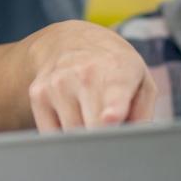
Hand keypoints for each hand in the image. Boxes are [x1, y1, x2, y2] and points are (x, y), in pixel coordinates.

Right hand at [25, 20, 156, 130]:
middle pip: (93, 127)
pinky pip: (51, 134)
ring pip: (72, 135)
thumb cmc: (113, 68)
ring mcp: (57, 84)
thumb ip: (143, 112)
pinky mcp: (37, 95)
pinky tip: (71, 116)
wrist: (69, 41)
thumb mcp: (140, 81)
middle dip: (104, 139)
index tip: (110, 117)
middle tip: (111, 134)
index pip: (114, 92)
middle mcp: (85, 73)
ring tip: (91, 117)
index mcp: (118, 69)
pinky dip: (63, 136)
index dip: (113, 107)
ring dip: (83, 137)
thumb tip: (134, 140)